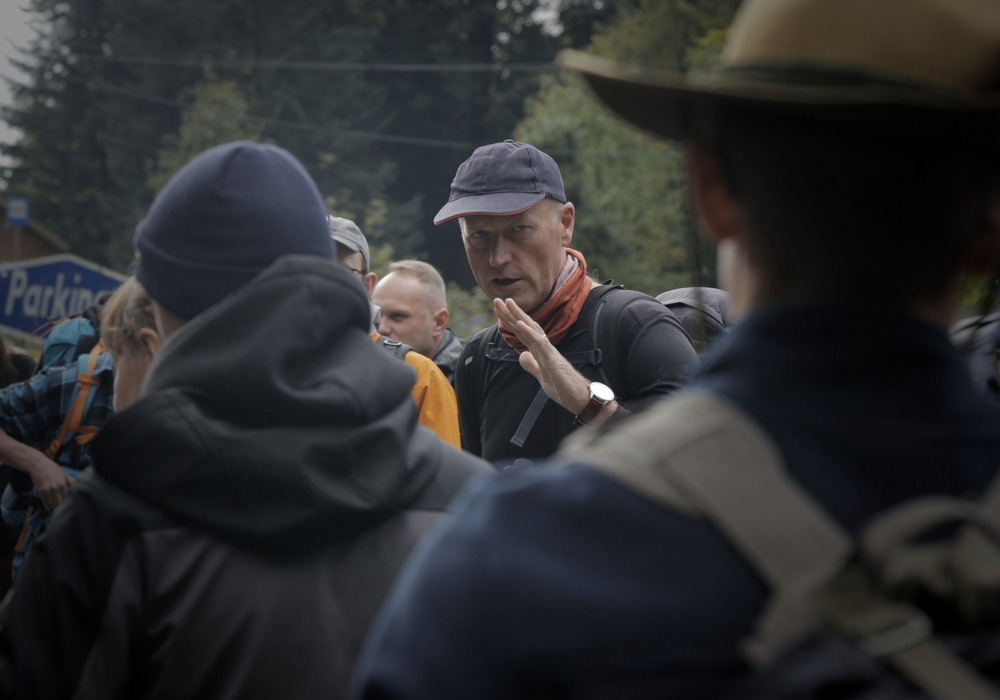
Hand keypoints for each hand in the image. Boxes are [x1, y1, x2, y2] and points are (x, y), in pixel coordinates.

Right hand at [23, 451, 73, 512]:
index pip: (66, 497)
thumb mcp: (64, 473)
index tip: (68, 506)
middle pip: (59, 502)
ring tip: (57, 512)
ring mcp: (47, 491)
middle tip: (63, 511)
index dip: (67, 503)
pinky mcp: (40, 492)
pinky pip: (44, 502)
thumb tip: (78, 484)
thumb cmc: (52, 468)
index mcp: (62, 484)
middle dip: (61, 507)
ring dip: (54, 508)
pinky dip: (47, 506)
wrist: (38, 465)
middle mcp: (55, 488)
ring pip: (52, 503)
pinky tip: (49, 509)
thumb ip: (71, 481)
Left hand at [494, 297, 590, 414]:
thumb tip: (522, 356)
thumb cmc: (563, 387)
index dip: (510, 321)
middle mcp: (544, 347)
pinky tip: (519, 323)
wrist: (579, 398)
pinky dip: (529, 332)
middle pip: (525, 326)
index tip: (499, 310)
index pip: (522, 333)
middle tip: (497, 299)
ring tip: (507, 302)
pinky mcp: (553, 358)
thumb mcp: (541, 376)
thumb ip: (532, 365)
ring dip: (518, 315)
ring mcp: (548, 351)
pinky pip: (540, 342)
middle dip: (511, 313)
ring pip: (532, 329)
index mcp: (540, 351)